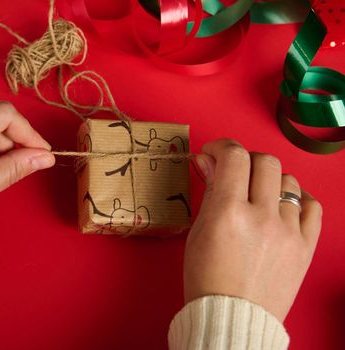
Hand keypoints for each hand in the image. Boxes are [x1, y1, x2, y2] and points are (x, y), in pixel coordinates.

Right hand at [185, 139, 321, 321]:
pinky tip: (284, 205)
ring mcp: (288, 232)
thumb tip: (210, 161)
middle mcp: (262, 217)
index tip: (215, 152)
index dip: (222, 146)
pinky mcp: (306, 246)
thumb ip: (210, 192)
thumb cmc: (207, 279)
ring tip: (258, 194)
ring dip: (270, 180)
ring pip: (289, 181)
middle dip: (245, 160)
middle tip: (235, 173)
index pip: (234, 157)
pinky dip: (298, 198)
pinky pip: (313, 206)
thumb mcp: (198, 232)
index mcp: (228, 214)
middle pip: (265, 162)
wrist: (232, 317)